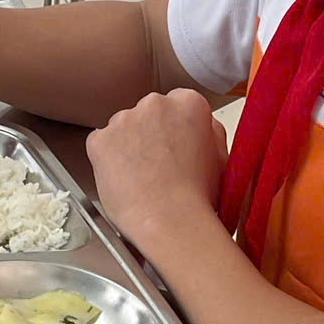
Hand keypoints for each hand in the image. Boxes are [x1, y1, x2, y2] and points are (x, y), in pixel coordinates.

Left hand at [86, 87, 224, 262]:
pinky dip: (107, 161)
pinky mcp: (100, 140)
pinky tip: (125, 180)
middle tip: (160, 166)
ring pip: (123, 129)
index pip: (178, 105)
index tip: (176, 147)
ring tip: (142, 178)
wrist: (171, 220)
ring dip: (129, 146)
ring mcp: (124, 120)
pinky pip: (101, 145)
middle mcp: (155, 104)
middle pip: (149, 114)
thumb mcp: (223, 157)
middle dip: (151, 135)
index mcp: (188, 103)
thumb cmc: (198, 198)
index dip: (176, 130)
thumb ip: (211, 131)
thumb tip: (202, 126)